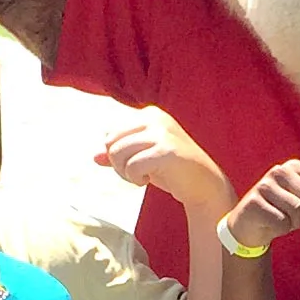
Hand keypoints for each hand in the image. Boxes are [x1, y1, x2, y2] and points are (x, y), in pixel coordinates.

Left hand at [101, 103, 231, 214]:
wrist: (205, 185)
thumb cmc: (173, 171)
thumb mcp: (143, 158)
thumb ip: (120, 154)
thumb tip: (94, 157)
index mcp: (149, 114)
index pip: (110, 132)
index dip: (115, 154)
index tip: (135, 164)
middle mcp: (155, 118)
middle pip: (110, 141)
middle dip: (117, 163)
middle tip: (136, 173)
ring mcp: (162, 133)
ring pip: (117, 153)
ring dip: (126, 173)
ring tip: (144, 177)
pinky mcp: (167, 151)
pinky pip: (132, 166)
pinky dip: (136, 179)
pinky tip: (150, 180)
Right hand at [223, 158, 299, 252]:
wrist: (247, 225)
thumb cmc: (279, 210)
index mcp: (293, 166)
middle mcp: (278, 172)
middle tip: (297, 218)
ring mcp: (264, 186)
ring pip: (299, 212)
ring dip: (294, 224)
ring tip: (282, 219)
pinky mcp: (254, 204)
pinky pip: (282, 223)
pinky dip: (280, 230)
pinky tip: (270, 224)